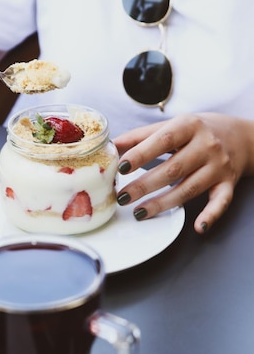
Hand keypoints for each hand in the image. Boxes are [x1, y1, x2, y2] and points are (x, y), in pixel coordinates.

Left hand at [113, 113, 253, 232]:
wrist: (241, 136)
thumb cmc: (198, 131)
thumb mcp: (172, 126)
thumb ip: (141, 136)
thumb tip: (111, 146)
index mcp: (189, 126)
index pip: (163, 140)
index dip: (141, 154)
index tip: (121, 168)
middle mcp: (207, 146)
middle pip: (173, 169)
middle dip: (145, 185)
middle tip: (122, 197)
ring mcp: (218, 166)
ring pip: (189, 188)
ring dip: (163, 203)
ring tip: (139, 212)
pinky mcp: (227, 184)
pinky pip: (220, 202)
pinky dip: (210, 216)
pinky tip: (198, 227)